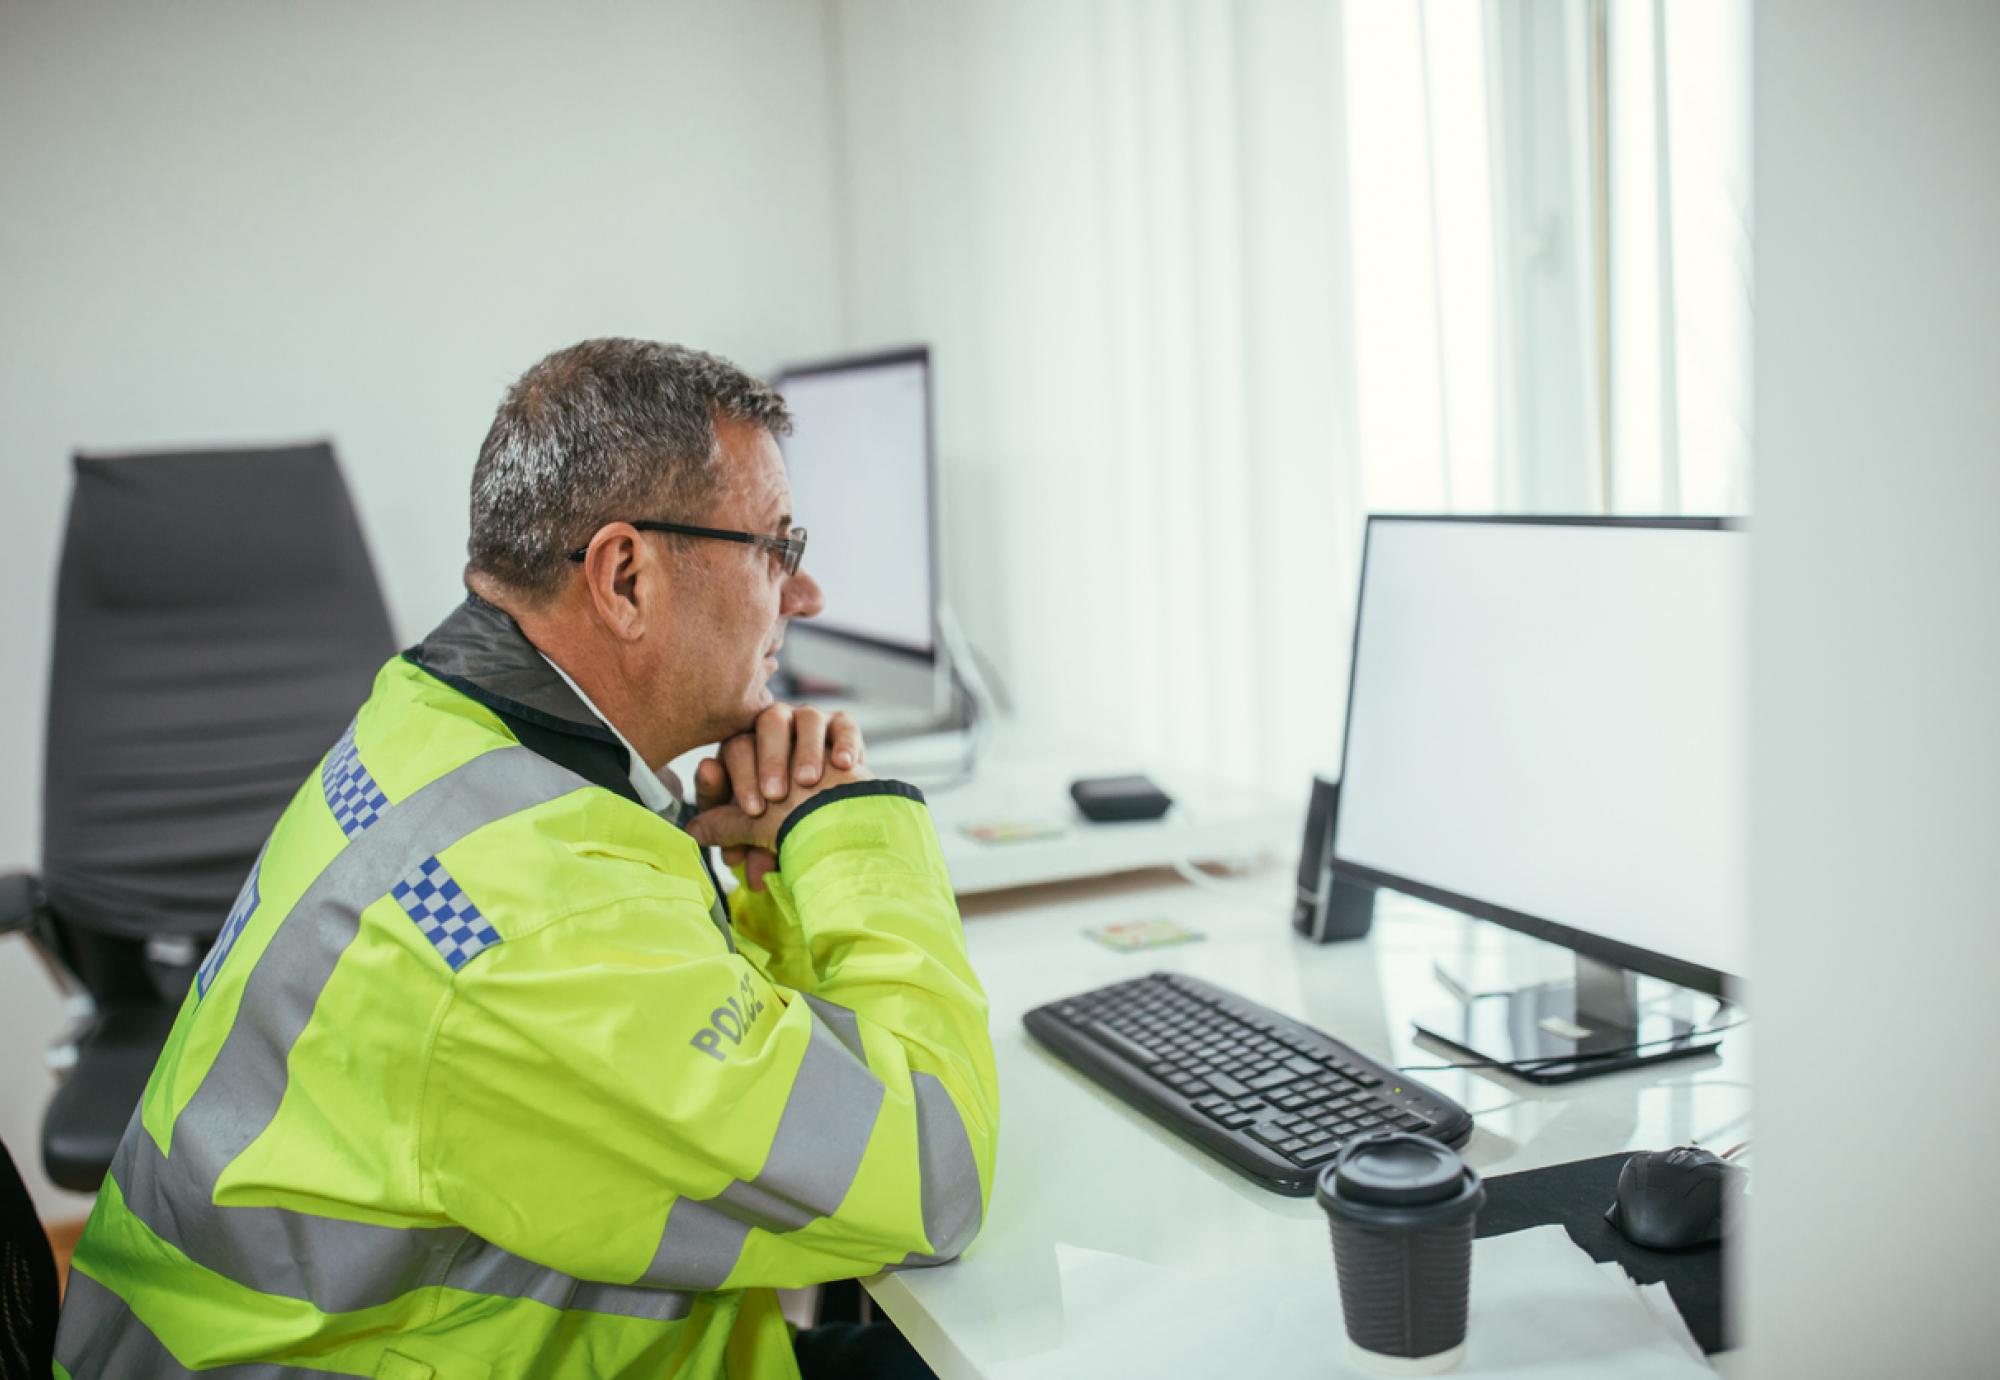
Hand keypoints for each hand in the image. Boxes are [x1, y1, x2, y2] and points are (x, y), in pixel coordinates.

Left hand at [693, 705, 864, 890]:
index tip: (752, 808)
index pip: (736, 746)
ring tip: (807, 781)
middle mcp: (776, 728)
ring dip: (806, 750)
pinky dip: (845, 742)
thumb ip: (725, 827)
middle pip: (768, 725)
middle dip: (770, 761)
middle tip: (775, 796)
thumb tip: (693, 830)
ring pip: (807, 719)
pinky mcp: (842, 727)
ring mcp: (810, 723)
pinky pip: (844, 726)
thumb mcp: (753, 829)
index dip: (741, 776)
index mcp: (746, 747)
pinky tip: (844, 764)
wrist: (839, 827)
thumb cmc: (786, 828)